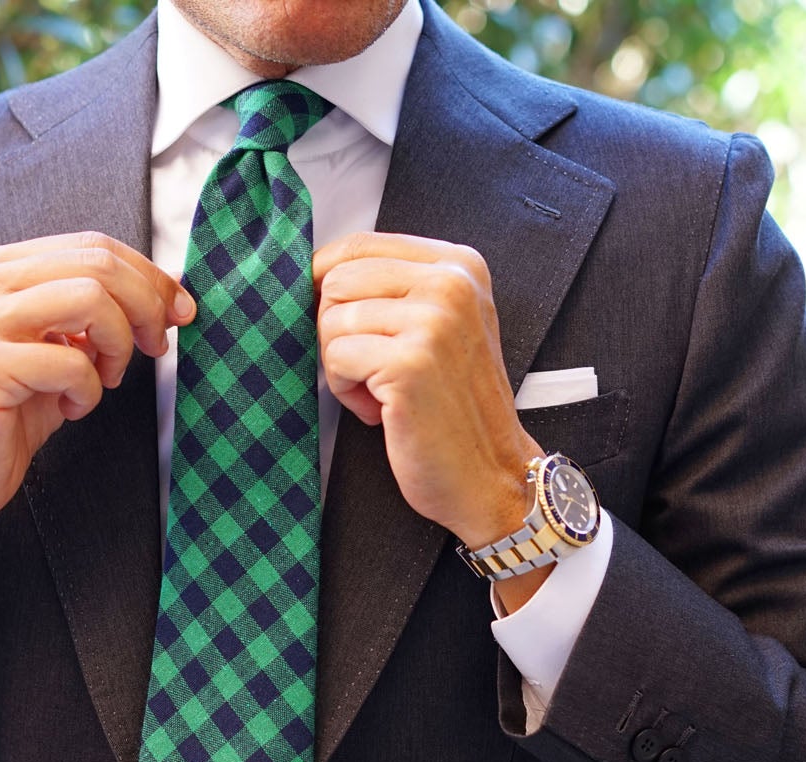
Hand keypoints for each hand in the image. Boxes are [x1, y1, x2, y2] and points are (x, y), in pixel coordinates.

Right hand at [0, 232, 193, 610]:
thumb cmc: (11, 414)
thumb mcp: (60, 350)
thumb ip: (97, 316)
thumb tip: (168, 297)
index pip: (93, 245)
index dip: (149, 276)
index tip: (180, 311)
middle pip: (98, 264)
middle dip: (146, 306)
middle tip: (156, 347)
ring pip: (90, 299)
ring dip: (118, 345)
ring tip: (105, 379)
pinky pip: (71, 361)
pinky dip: (89, 390)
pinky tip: (71, 408)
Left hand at [312, 232, 542, 549]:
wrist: (490, 472)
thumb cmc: (453, 405)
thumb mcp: (438, 326)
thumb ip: (394, 289)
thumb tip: (315, 272)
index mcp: (459, 265)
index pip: (359, 245)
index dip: (327, 283)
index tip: (336, 321)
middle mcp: (451, 283)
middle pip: (337, 280)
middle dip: (336, 330)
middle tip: (371, 368)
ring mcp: (433, 321)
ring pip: (331, 320)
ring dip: (342, 366)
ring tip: (382, 392)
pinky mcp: (410, 362)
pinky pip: (335, 359)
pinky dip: (346, 393)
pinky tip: (382, 410)